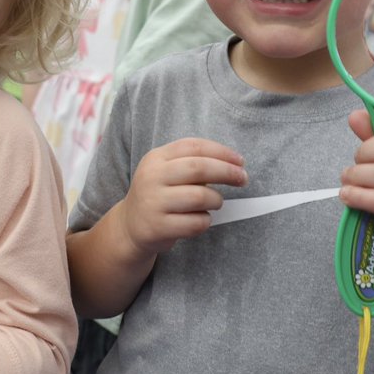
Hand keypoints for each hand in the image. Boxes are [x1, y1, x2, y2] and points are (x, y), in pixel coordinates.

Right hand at [117, 137, 247, 257]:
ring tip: (215, 203)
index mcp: (156, 158)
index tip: (240, 161)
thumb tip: (232, 166)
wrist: (130, 225)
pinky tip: (200, 220)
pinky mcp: (158, 227)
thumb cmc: (159, 195)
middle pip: (199, 168)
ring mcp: (153, 202)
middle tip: (242, 179)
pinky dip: (205, 221)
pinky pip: (195, 223)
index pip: (194, 146)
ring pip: (200, 197)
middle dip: (227, 172)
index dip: (221, 152)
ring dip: (216, 200)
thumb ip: (192, 164)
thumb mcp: (166, 171)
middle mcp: (152, 177)